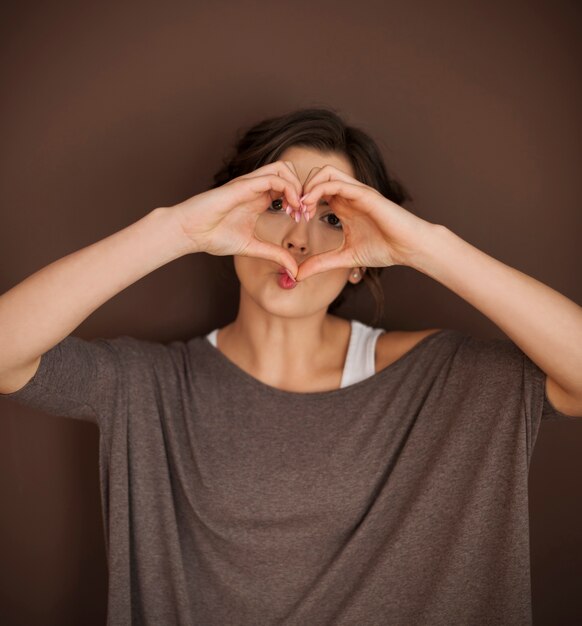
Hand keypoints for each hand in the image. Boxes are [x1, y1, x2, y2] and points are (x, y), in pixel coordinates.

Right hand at [169, 161, 303, 275]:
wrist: (189, 232)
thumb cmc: (213, 236)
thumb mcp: (253, 248)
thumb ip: (274, 255)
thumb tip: (294, 271)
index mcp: (258, 199)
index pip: (288, 187)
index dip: (301, 200)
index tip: (304, 219)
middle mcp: (256, 188)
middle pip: (289, 172)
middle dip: (303, 189)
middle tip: (304, 212)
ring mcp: (249, 184)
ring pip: (283, 168)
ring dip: (297, 186)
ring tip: (298, 208)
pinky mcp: (242, 185)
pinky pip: (272, 177)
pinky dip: (288, 189)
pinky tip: (290, 207)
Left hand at [295, 165, 434, 280]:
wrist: (410, 247)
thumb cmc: (384, 249)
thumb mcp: (344, 258)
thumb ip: (321, 264)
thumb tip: (297, 275)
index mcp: (343, 206)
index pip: (315, 190)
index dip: (300, 201)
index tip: (292, 218)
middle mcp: (348, 195)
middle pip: (316, 175)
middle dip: (300, 190)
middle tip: (294, 211)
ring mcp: (356, 192)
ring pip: (325, 172)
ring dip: (308, 186)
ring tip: (302, 207)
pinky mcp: (364, 194)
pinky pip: (337, 182)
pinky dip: (319, 190)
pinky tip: (310, 206)